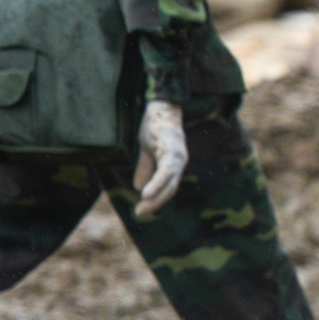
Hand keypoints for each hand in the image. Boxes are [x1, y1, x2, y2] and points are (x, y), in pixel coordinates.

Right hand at [133, 100, 187, 218]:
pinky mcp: (172, 149)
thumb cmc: (155, 125)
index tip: (142, 210)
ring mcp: (177, 156)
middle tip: (140, 214)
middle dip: (156, 203)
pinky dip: (157, 183)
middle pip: (171, 188)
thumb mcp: (147, 150)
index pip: (168, 187)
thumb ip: (146, 168)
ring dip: (156, 197)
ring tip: (143, 208)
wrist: (161, 105)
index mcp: (173, 163)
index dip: (157, 200)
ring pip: (170, 182)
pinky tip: (146, 193)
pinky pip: (166, 170)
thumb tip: (139, 188)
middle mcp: (179, 161)